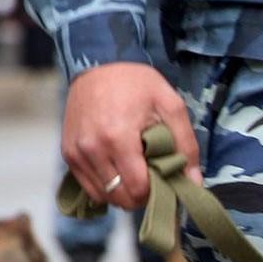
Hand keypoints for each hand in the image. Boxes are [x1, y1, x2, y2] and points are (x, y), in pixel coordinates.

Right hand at [63, 62, 201, 209]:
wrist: (97, 64)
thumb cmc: (137, 84)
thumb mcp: (171, 106)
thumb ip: (186, 146)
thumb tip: (194, 184)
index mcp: (116, 138)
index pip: (138, 189)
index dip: (156, 191)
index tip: (164, 178)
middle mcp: (91, 148)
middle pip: (121, 197)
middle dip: (141, 195)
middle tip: (153, 178)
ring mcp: (76, 152)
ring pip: (104, 195)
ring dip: (124, 192)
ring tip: (136, 172)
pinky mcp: (68, 153)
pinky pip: (89, 187)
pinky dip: (107, 187)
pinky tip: (120, 172)